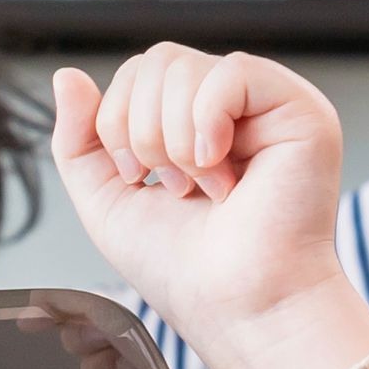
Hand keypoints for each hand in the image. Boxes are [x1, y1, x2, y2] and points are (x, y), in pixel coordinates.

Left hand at [51, 47, 368, 368]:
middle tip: (174, 189)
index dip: (117, 122)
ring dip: (173, 141)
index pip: (137, 73)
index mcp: (194, 122)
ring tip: (204, 188)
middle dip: (141, 132)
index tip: (140, 180)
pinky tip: (223, 174)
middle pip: (156, 62)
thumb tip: (67, 74)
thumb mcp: (106, 199)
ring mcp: (269, 105)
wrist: (236, 307)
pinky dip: (207, 126)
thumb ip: (79, 138)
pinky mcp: (301, 110)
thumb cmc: (184, 269)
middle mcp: (234, 107)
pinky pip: (232, 73)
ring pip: (185, 68)